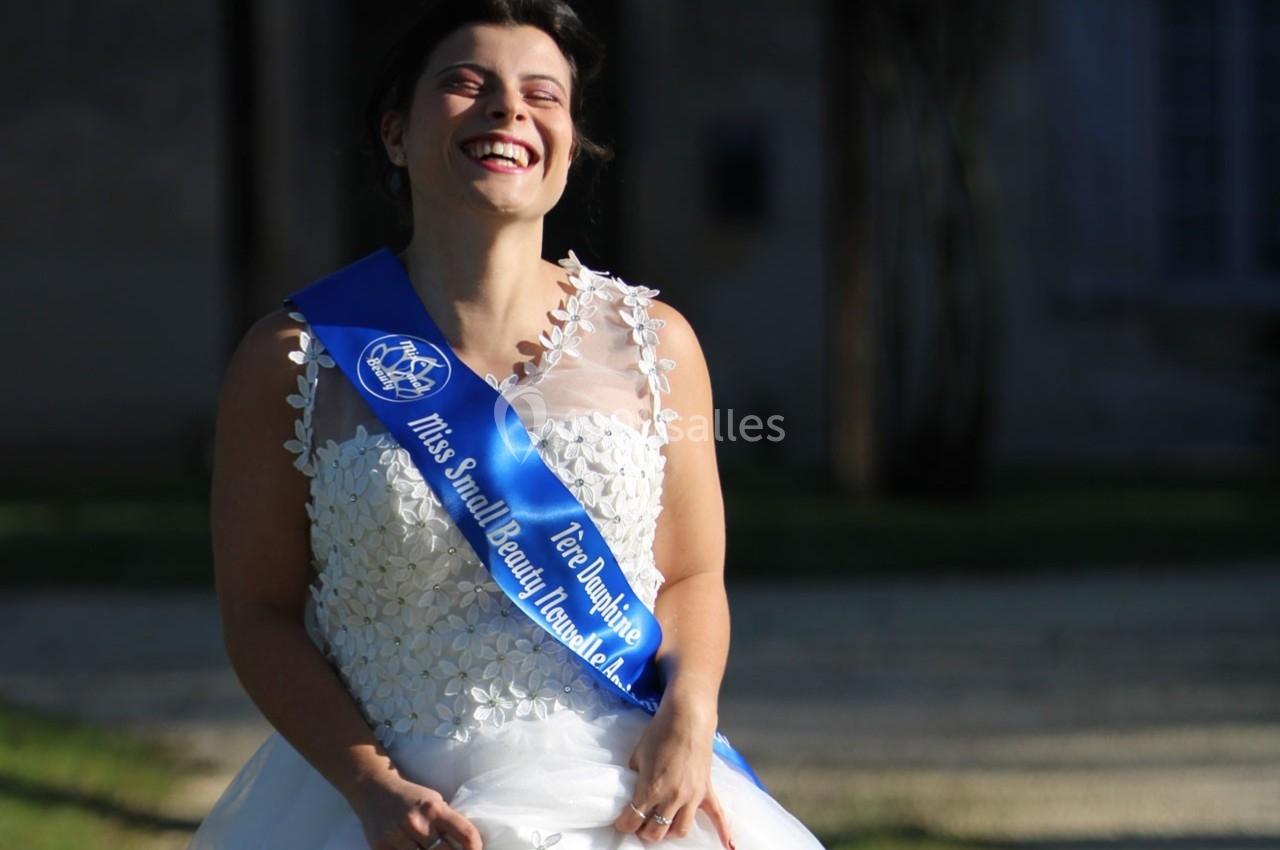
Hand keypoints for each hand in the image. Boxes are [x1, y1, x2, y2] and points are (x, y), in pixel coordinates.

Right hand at [348, 773, 482, 849]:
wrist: (374, 791)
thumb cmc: (411, 798)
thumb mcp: (434, 801)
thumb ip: (448, 821)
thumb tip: (469, 844)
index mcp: (433, 809)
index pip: (465, 833)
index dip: (476, 847)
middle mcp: (416, 823)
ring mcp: (397, 839)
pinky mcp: (381, 849)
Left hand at [613, 695, 734, 847]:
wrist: (687, 716)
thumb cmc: (659, 732)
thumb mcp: (638, 755)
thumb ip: (635, 777)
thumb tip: (633, 789)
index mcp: (651, 788)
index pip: (633, 820)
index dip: (623, 824)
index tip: (621, 823)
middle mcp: (672, 797)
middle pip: (656, 832)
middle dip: (644, 832)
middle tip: (639, 824)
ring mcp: (692, 796)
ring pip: (680, 830)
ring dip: (669, 832)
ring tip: (662, 826)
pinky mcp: (706, 790)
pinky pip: (717, 816)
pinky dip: (724, 832)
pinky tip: (729, 847)